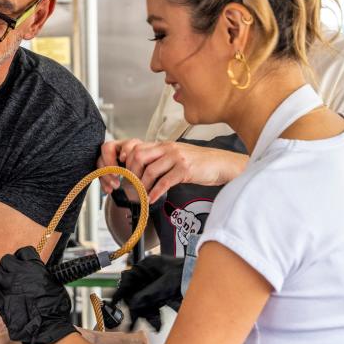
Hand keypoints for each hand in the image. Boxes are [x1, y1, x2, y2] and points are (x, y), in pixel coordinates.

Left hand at [0, 246, 75, 343]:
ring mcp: (8, 286)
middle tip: (9, 275)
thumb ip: (43, 276)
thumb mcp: (55, 284)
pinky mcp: (0, 300)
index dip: (21, 258)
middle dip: (7, 267)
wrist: (48, 327)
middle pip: (6, 260)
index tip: (21, 263)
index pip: (23, 252)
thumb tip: (39, 275)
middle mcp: (20, 273)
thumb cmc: (55, 309)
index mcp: (35, 267)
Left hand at [104, 140, 244, 200]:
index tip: (123, 172)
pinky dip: (155, 192)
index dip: (126, 160)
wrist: (220, 163)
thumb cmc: (198, 162)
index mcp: (162, 145)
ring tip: (142, 195)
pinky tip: (152, 198)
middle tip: (131, 186)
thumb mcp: (175, 156)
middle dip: (131, 173)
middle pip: (138, 156)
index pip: (136, 147)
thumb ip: (159, 159)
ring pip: (150, 171)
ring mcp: (176, 158)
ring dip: (142, 186)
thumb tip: (140, 171)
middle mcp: (167, 148)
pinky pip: (165, 182)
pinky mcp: (185, 169)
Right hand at [112, 255, 185, 330]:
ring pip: (143, 303)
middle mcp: (149, 275)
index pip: (128, 279)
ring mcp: (155, 286)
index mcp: (148, 266)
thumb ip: (149, 294)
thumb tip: (133, 304)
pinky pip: (152, 307)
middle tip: (134, 323)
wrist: (210, 279)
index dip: (121, 292)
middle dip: (137, 309)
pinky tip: (156, 324)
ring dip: (146, 315)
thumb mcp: (168, 284)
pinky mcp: (162, 296)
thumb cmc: (189, 273)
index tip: (115, 304)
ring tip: (154, 325)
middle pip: (135, 293)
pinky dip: (153, 316)